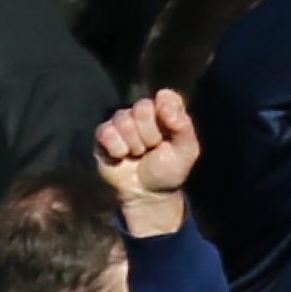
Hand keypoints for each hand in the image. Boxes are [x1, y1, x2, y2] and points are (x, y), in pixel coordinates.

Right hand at [94, 89, 198, 237]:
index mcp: (165, 111)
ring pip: (124, 120)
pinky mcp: (104, 134)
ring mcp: (122, 122)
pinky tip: (122, 156)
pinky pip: (107, 132)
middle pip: (143, 108)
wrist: (146, 195)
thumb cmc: (167, 172)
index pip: (166, 97)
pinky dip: (117, 148)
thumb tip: (163, 96)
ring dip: (134, 145)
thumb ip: (183, 125)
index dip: (166, 112)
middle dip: (150, 135)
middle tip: (152, 149)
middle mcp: (143, 112)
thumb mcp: (186, 152)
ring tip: (138, 155)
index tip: (169, 129)